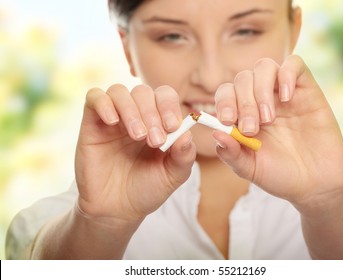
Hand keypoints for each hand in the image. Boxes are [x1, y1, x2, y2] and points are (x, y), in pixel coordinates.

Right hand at [75, 84, 195, 224]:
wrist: (117, 210)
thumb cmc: (147, 189)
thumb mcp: (173, 175)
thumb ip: (184, 155)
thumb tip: (188, 134)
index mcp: (158, 122)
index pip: (165, 96)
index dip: (169, 106)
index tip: (172, 127)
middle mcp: (136, 116)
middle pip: (143, 92)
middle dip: (152, 113)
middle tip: (155, 141)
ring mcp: (113, 118)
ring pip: (119, 92)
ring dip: (131, 110)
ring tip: (137, 136)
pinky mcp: (92, 124)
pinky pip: (94, 97)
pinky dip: (104, 104)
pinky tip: (113, 122)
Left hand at [214, 55, 342, 209]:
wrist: (316, 183)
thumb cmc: (280, 175)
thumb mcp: (250, 169)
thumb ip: (230, 154)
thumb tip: (215, 133)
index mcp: (243, 116)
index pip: (225, 93)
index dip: (223, 102)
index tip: (227, 121)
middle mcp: (261, 100)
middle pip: (242, 79)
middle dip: (243, 103)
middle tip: (251, 129)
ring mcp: (283, 93)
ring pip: (264, 66)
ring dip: (260, 90)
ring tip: (268, 118)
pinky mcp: (307, 90)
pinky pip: (295, 64)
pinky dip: (286, 75)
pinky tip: (286, 98)